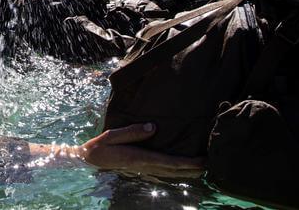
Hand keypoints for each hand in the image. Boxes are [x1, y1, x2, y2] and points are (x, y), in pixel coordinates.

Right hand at [76, 123, 204, 177]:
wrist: (88, 160)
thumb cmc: (100, 145)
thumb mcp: (113, 135)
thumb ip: (132, 131)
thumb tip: (153, 127)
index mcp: (140, 158)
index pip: (169, 162)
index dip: (188, 163)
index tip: (202, 161)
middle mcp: (144, 166)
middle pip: (173, 170)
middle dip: (192, 169)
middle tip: (210, 165)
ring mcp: (142, 169)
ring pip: (169, 172)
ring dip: (186, 171)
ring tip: (201, 168)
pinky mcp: (140, 168)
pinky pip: (162, 171)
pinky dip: (175, 170)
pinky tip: (180, 169)